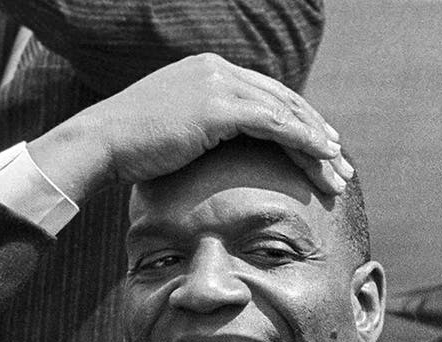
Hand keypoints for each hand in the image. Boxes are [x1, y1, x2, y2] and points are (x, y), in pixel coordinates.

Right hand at [27, 54, 352, 201]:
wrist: (100, 144)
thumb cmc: (133, 149)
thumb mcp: (177, 130)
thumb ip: (207, 128)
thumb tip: (227, 151)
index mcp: (208, 71)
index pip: (267, 95)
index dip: (300, 122)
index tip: (323, 148)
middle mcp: (216, 69)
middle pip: (283, 100)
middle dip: (317, 133)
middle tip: (341, 163)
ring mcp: (216, 83)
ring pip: (284, 111)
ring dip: (316, 144)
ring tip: (338, 171)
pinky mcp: (216, 105)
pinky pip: (273, 122)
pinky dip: (301, 140)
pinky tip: (321, 157)